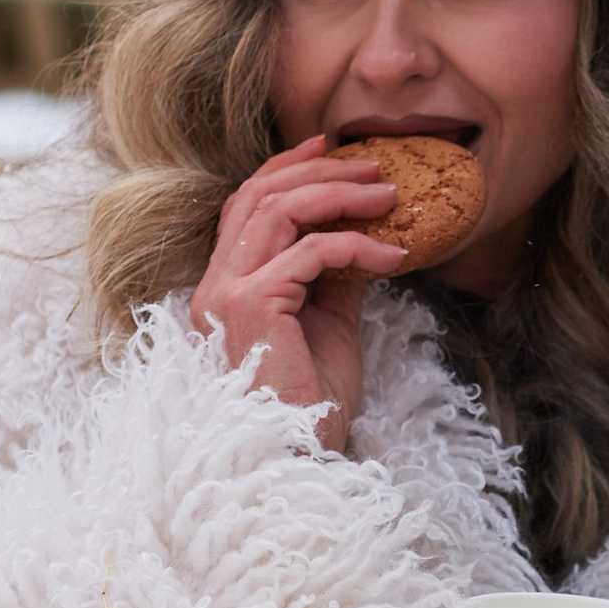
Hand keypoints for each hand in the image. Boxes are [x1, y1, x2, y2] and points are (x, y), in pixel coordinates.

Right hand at [188, 137, 407, 429]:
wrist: (300, 458)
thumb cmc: (313, 405)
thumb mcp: (329, 324)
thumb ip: (333, 276)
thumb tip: (360, 232)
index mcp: (226, 288)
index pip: (246, 207)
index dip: (286, 169)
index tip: (331, 149)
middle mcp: (215, 286)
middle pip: (258, 196)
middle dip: (319, 171)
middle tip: (374, 166)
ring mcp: (226, 295)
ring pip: (277, 211)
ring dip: (339, 195)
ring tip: (390, 197)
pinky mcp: (250, 307)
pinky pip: (310, 253)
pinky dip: (356, 246)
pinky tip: (393, 259)